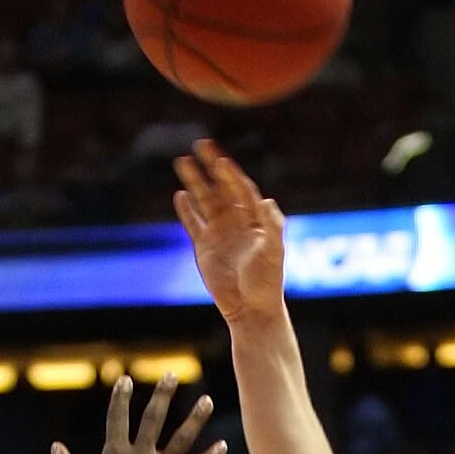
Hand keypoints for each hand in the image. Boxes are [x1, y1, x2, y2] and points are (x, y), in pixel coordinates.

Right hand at [51, 375, 225, 453]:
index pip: (117, 416)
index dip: (121, 397)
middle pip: (154, 417)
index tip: (124, 380)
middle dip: (163, 394)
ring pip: (181, 439)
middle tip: (171, 375)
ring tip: (207, 400)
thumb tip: (55, 446)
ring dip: (195, 418)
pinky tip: (223, 446)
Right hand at [172, 140, 286, 324]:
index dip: (230, 172)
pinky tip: (179, 196)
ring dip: (194, 182)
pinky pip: (193, 223)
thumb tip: (266, 201)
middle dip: (210, 166)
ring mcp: (219, 232)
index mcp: (254, 217)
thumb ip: (271, 226)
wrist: (251, 309)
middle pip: (220, 187)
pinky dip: (186, 211)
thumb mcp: (274, 252)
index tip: (220, 158)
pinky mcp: (204, 248)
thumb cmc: (267, 281)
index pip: (240, 187)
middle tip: (199, 144)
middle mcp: (236, 220)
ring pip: (204, 200)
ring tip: (182, 161)